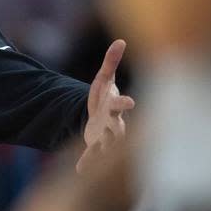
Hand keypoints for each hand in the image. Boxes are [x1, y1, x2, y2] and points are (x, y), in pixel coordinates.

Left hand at [81, 39, 132, 168]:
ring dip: (103, 148)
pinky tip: (79, 170)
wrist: (101, 116)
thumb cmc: (105, 96)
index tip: (131, 102)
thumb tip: (120, 41)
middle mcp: (114, 122)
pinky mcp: (94, 145)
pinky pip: (91, 155)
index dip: (125, 102)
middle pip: (117, 127)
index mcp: (114, 105)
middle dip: (116, 129)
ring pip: (107, 144)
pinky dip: (86, 162)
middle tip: (113, 132)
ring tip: (98, 151)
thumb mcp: (104, 78)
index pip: (122, 103)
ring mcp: (104, 135)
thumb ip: (111, 61)